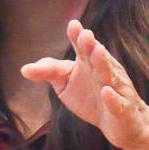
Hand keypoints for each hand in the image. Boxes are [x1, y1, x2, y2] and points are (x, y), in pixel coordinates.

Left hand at [21, 20, 148, 149]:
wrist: (122, 124)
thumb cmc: (92, 98)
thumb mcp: (66, 85)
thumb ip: (50, 72)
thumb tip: (24, 69)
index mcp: (90, 63)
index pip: (83, 47)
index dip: (78, 37)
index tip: (73, 25)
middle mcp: (105, 72)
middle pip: (98, 57)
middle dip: (92, 46)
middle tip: (85, 34)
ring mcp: (117, 89)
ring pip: (110, 75)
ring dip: (104, 64)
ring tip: (97, 51)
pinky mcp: (124, 110)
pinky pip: (119, 104)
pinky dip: (113, 98)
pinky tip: (106, 92)